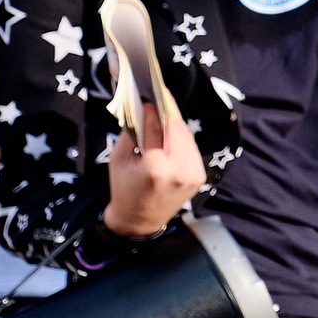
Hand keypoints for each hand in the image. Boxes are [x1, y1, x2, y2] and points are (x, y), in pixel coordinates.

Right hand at [102, 92, 205, 238]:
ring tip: (166, 110)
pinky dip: (182, 138)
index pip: (156, 130)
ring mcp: (192, 175)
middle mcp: (179, 171)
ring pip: (187, 137)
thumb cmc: (123, 188)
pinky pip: (191, 149)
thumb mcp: (118, 159)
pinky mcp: (199, 177)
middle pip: (177, 130)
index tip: (149, 97)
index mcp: (155, 169)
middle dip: (169, 112)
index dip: (153, 111)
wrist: (139, 221)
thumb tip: (142, 108)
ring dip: (176, 123)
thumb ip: (131, 132)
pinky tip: (173, 130)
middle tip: (161, 96)